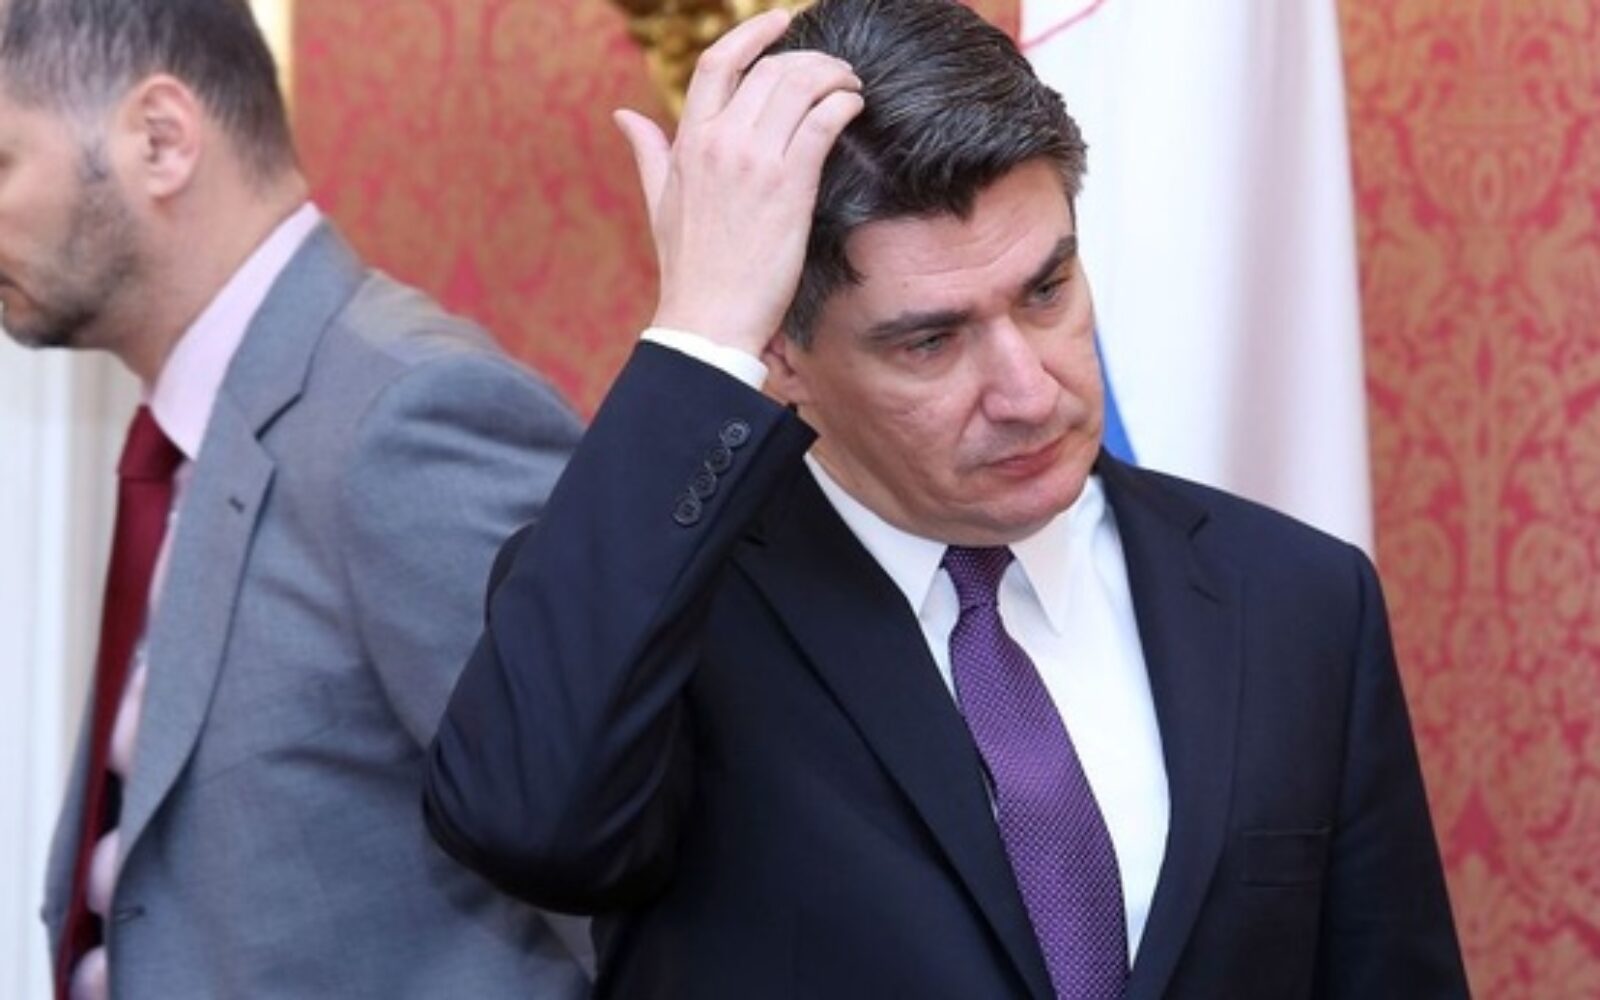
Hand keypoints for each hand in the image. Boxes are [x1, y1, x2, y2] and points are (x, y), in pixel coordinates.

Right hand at [614, 9, 863, 355]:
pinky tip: (854, 108)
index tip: (779, 22)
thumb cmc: (688, 267)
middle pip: (770, 70)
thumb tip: (624, 116)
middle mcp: (720, 142)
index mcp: (688, 142)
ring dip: (834, 75)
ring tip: (849, 85)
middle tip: (832, 70)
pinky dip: (843, 104)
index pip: (717, 63)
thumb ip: (649, 152)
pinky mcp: (789, 186)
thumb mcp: (659, 202)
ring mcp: (755, 162)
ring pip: (800, 86)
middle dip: (808, 60)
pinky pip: (823, 121)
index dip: (751, 33)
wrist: (708, 318)